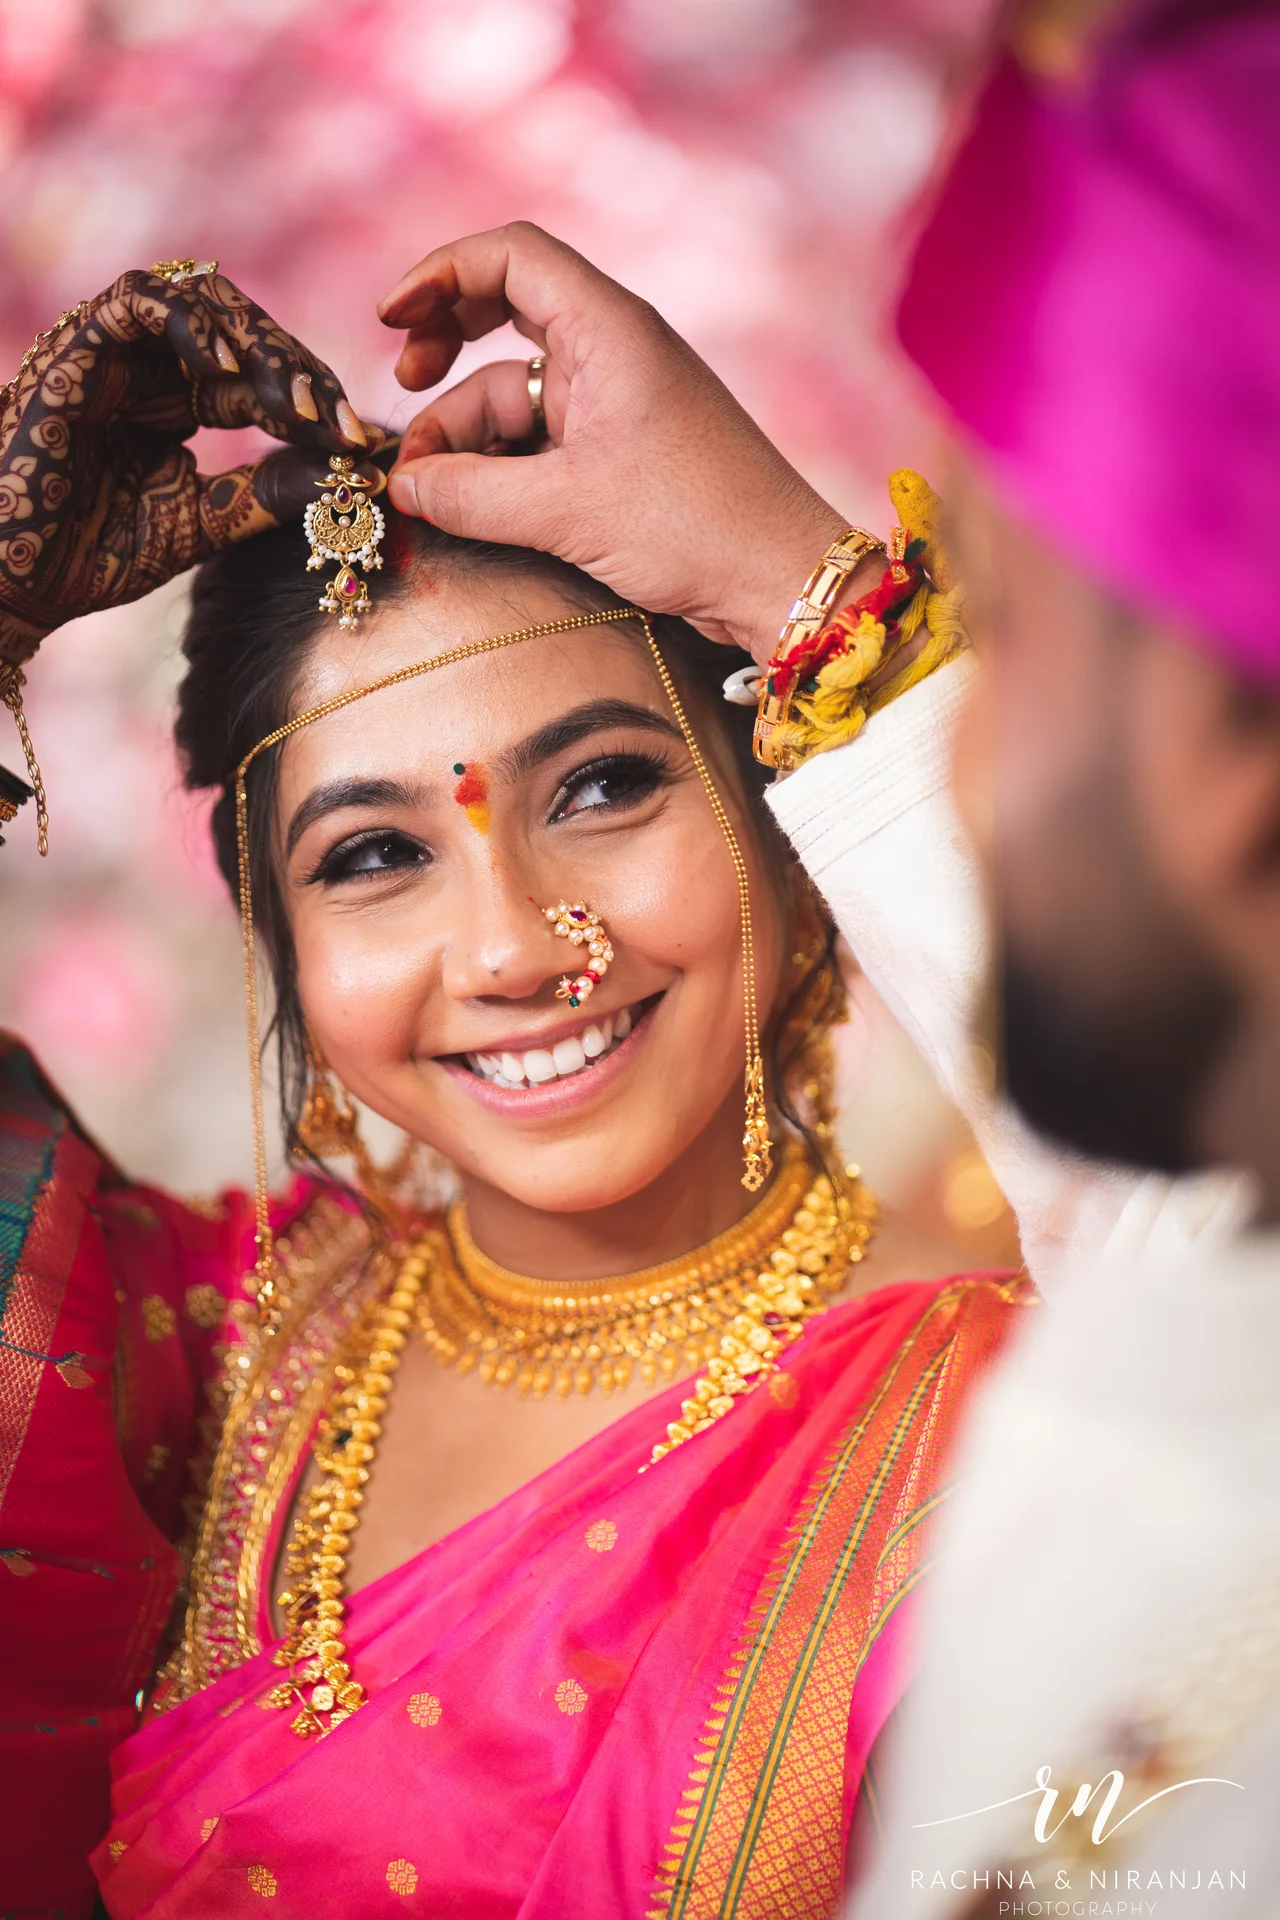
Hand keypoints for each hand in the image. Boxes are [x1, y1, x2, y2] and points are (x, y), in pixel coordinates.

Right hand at [0, 268, 374, 667]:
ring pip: (200, 300)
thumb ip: (269, 495)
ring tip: (290, 402)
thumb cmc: (94, 557)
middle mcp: (151, 366)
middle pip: (244, 329)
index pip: (263, 377)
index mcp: (180, 401)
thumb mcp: (204, 525)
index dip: (316, 403)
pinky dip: (190, 325)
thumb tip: (350, 477)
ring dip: (256, 345)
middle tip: (337, 422)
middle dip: (299, 371)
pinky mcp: (75, 347)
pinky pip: (139, 300)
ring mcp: (113, 351)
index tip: (359, 446)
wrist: (17, 582)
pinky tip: (229, 375)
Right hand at [378, 223, 846, 664]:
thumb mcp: (566, 512)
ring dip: (465, 437)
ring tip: (430, 494)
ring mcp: (616, 402)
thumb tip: (401, 486)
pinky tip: (468, 505)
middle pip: (502, 314)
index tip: (390, 322)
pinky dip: (499, 466)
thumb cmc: (695, 528)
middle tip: (405, 397)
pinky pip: (539, 440)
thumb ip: (469, 495)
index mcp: (609, 328)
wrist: (779, 580)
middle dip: (444, 352)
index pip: (510, 255)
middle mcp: (612, 350)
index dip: (441, 275)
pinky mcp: (619, 452)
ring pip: (512, 394)